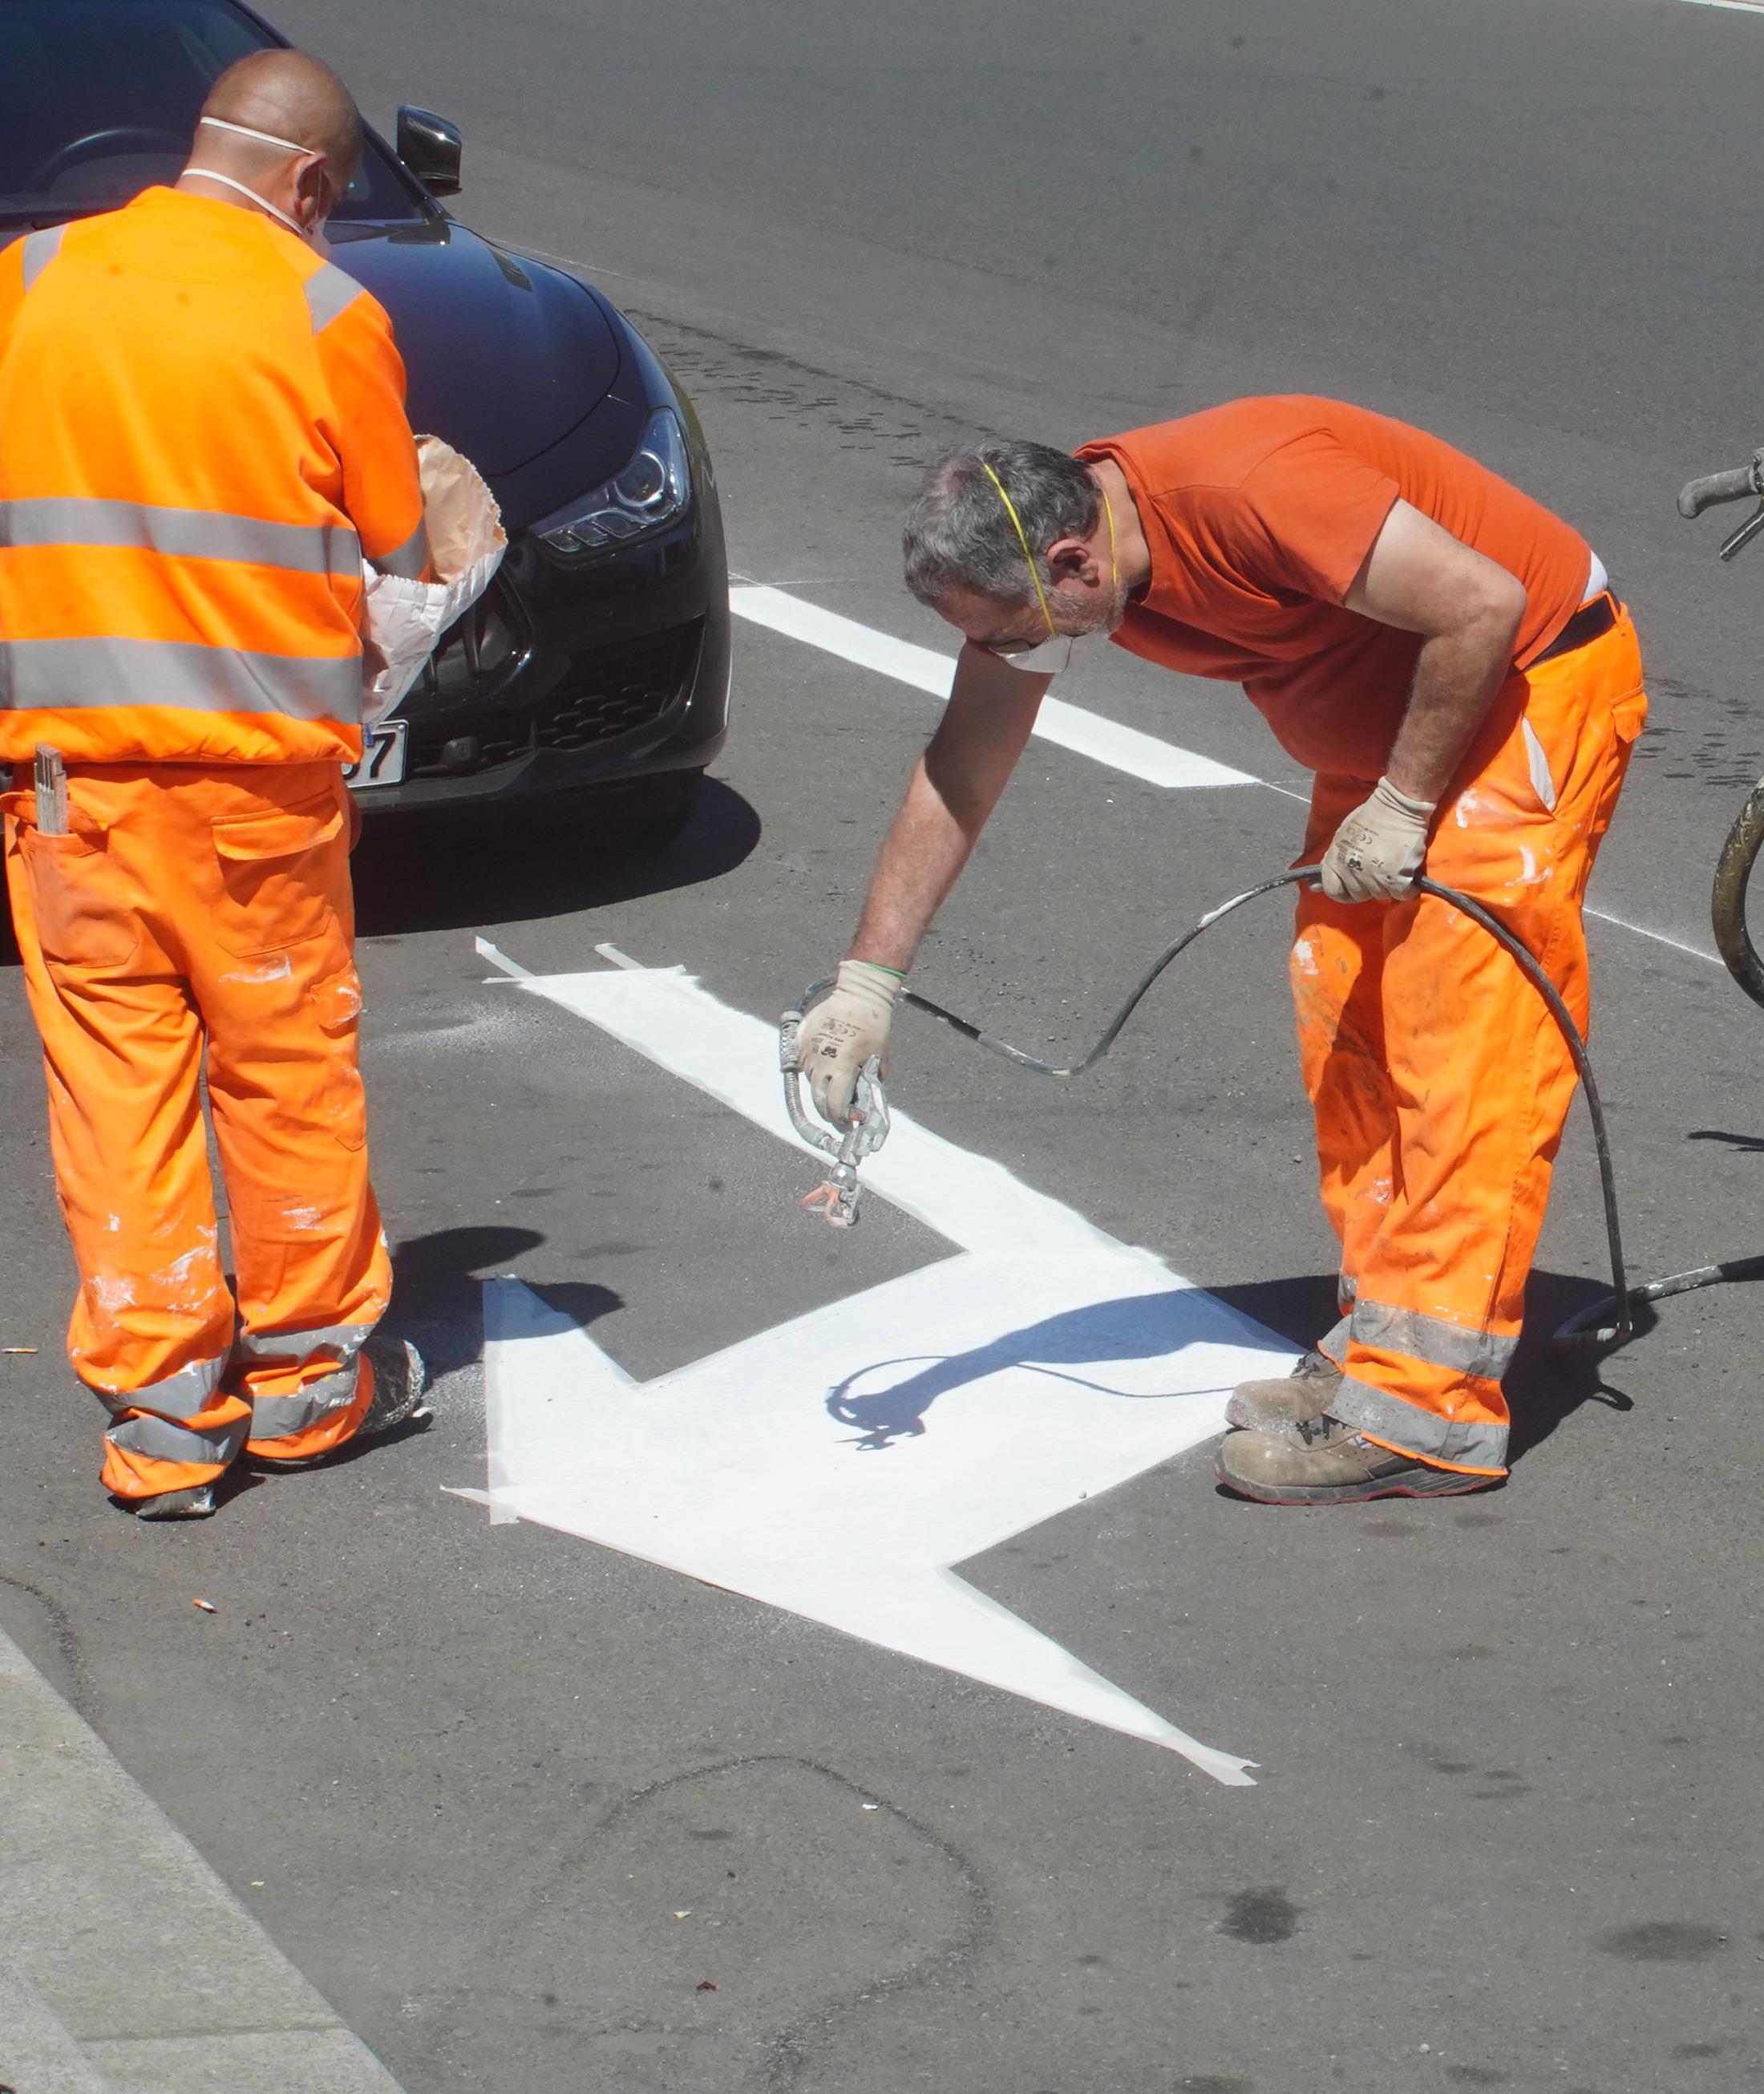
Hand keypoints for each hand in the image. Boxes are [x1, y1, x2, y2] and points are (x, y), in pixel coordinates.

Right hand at [794, 961, 901, 1124]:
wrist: (859, 994)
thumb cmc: (874, 1024)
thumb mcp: (879, 1058)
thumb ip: (869, 1082)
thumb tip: (863, 1103)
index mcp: (841, 1066)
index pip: (834, 1105)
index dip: (841, 1119)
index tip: (848, 1123)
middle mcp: (820, 1061)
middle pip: (818, 1099)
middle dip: (829, 1111)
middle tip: (840, 1116)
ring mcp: (807, 1050)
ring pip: (810, 1081)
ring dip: (822, 1088)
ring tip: (836, 1085)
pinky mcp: (801, 1040)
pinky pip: (805, 1063)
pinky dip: (815, 1069)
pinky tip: (828, 1066)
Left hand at [1319, 776, 1435, 902]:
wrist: (1398, 805)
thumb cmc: (1372, 817)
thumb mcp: (1343, 835)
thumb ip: (1334, 858)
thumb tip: (1321, 881)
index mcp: (1336, 859)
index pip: (1333, 890)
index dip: (1344, 891)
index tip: (1353, 887)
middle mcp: (1352, 869)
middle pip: (1359, 895)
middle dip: (1369, 887)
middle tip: (1380, 869)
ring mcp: (1374, 875)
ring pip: (1381, 895)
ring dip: (1389, 885)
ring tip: (1394, 866)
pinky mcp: (1396, 877)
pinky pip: (1402, 894)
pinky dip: (1407, 887)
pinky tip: (1408, 872)